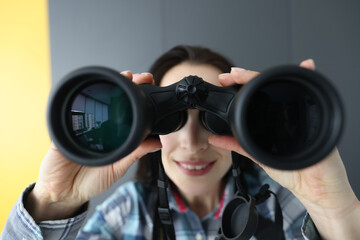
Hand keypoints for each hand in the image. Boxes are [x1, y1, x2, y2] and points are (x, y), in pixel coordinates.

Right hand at [26, 72, 161, 220]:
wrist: (65, 193)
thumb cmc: (92, 180)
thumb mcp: (119, 167)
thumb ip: (136, 153)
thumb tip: (158, 142)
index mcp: (113, 134)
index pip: (127, 111)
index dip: (137, 98)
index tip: (149, 87)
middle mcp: (98, 126)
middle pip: (112, 100)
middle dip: (127, 85)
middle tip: (139, 77)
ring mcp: (81, 125)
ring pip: (95, 100)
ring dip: (110, 86)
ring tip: (125, 77)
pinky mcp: (64, 130)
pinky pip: (70, 114)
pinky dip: (80, 101)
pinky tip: (94, 90)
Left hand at [209, 60, 359, 238]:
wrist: (318, 190)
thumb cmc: (294, 173)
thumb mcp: (259, 156)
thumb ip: (238, 145)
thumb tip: (214, 139)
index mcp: (273, 121)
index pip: (256, 97)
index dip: (241, 86)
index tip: (225, 79)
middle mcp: (288, 113)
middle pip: (270, 87)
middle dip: (251, 76)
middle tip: (233, 73)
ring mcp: (304, 113)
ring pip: (288, 86)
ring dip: (275, 73)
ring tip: (253, 72)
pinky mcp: (318, 118)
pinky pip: (311, 96)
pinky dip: (309, 76)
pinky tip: (305, 66)